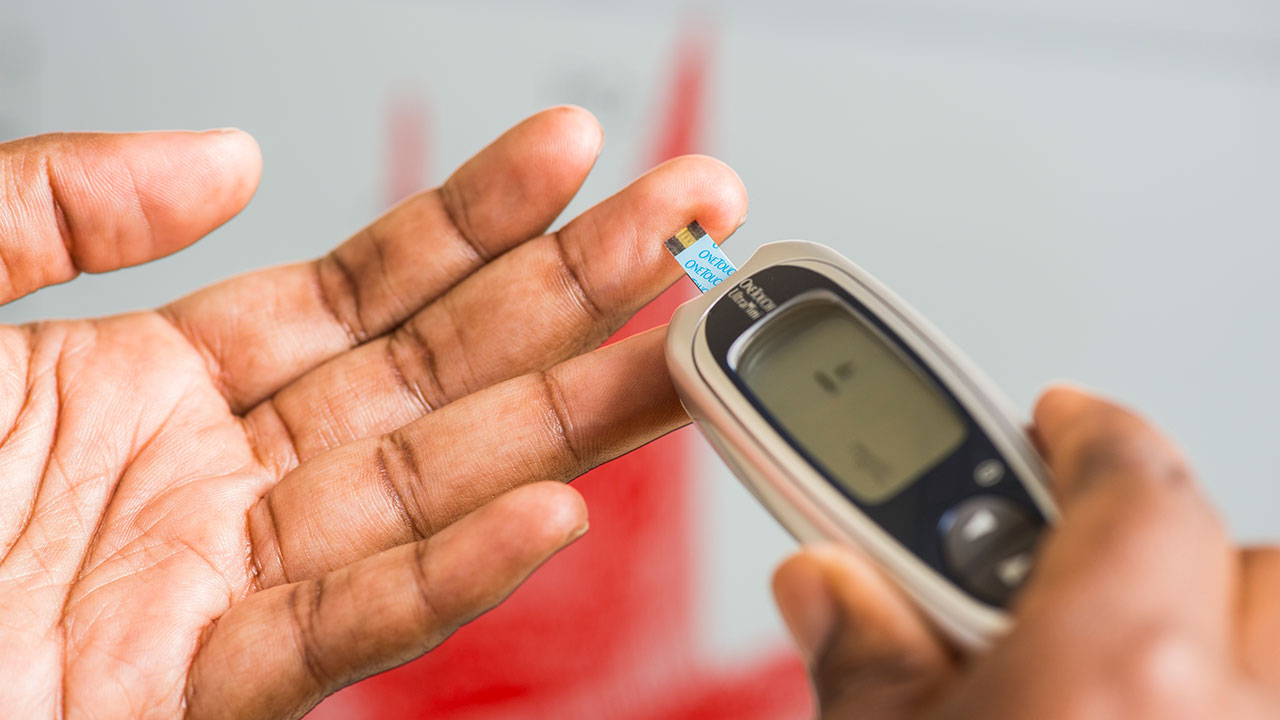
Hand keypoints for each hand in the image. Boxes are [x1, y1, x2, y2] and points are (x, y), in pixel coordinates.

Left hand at [0, 107, 746, 718]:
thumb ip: (58, 204)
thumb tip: (225, 156)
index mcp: (162, 380)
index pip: (367, 283)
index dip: (478, 214)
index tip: (578, 150)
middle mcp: (219, 473)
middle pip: (440, 374)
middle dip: (578, 295)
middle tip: (694, 225)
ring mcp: (215, 582)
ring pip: (430, 490)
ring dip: (567, 421)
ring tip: (684, 358)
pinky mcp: (184, 691)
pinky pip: (343, 626)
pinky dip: (452, 573)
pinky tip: (552, 509)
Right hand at [773, 387, 1279, 719]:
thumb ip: (859, 655)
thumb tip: (827, 581)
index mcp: (1119, 667)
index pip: (1130, 479)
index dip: (1085, 429)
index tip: (1052, 415)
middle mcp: (1227, 708)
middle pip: (1234, 551)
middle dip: (1153, 529)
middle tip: (1062, 551)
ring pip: (1271, 631)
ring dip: (1199, 615)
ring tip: (1093, 637)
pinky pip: (1260, 694)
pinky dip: (1208, 687)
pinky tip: (1127, 699)